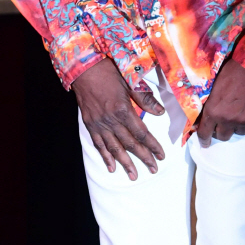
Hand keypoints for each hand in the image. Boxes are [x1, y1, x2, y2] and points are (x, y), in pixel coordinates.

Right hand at [72, 57, 165, 179]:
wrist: (83, 69)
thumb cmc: (108, 73)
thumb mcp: (129, 82)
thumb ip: (145, 99)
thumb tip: (160, 112)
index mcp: (123, 110)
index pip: (142, 133)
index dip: (153, 146)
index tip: (161, 155)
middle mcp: (111, 120)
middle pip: (130, 144)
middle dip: (143, 158)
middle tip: (153, 170)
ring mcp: (99, 124)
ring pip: (114, 148)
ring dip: (125, 163)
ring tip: (134, 175)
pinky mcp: (90, 125)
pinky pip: (98, 145)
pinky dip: (105, 157)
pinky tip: (112, 167)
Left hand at [198, 59, 244, 146]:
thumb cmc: (232, 71)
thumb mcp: (213, 86)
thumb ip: (209, 103)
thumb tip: (204, 115)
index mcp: (214, 111)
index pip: (205, 132)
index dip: (204, 139)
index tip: (205, 144)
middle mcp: (228, 119)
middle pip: (223, 136)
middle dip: (221, 132)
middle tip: (223, 124)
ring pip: (239, 132)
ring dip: (237, 125)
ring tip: (239, 113)